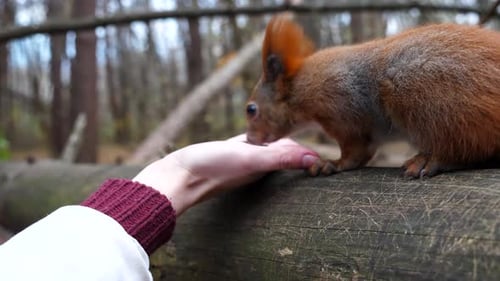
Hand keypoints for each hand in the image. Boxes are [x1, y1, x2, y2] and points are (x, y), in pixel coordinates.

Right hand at [133, 134, 318, 214]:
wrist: (176, 175)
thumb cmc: (211, 168)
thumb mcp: (248, 159)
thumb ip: (279, 158)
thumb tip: (315, 160)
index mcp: (266, 165)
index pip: (296, 156)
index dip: (311, 147)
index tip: (328, 130)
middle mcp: (258, 163)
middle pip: (286, 150)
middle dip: (300, 139)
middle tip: (316, 118)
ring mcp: (243, 157)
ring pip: (270, 145)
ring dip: (282, 135)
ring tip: (295, 117)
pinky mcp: (229, 151)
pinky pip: (252, 141)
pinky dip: (262, 133)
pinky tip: (262, 126)